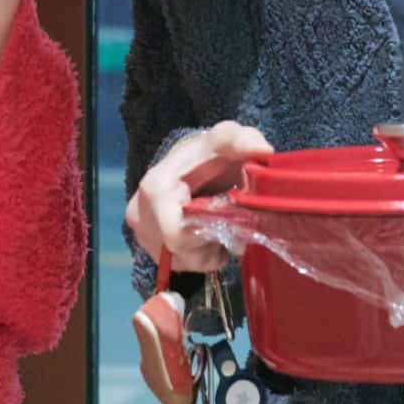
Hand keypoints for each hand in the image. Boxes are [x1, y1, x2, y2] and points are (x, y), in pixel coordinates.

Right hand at [126, 120, 274, 273]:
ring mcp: (143, 235)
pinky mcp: (152, 248)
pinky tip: (207, 232)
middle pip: (183, 252)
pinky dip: (203, 254)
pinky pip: (184, 265)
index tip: (228, 217)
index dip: (208, 234)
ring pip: (186, 261)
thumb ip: (243, 140)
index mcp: (155, 188)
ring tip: (218, 222)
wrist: (191, 162)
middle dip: (212, 241)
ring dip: (209, 248)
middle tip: (229, 221)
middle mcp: (140, 214)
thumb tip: (263, 152)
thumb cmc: (209, 152)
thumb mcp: (227, 138)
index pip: (175, 234)